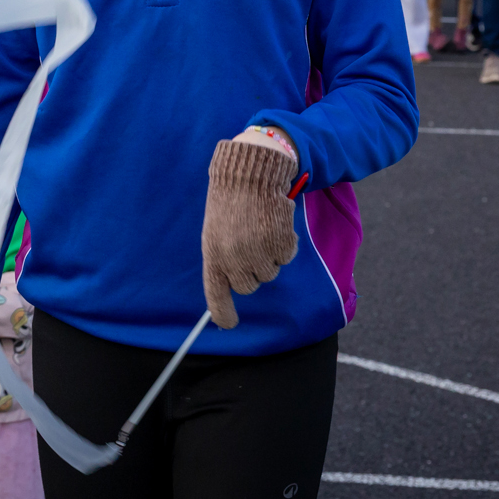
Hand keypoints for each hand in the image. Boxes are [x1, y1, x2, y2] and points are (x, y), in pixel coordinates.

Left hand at [201, 135, 301, 328]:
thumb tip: (232, 284)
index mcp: (213, 254)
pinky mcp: (279, 243)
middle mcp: (233, 258)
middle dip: (252, 271)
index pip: (216, 293)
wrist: (249, 175)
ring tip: (260, 230)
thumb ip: (223, 258)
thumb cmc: (230, 203)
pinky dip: (284, 243)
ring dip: (268, 255)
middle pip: (249, 285)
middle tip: (251, 248)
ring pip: (270, 271)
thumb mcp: (216, 232)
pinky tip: (274, 224)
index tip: (229, 323)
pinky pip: (286, 256)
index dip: (223, 312)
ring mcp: (257, 252)